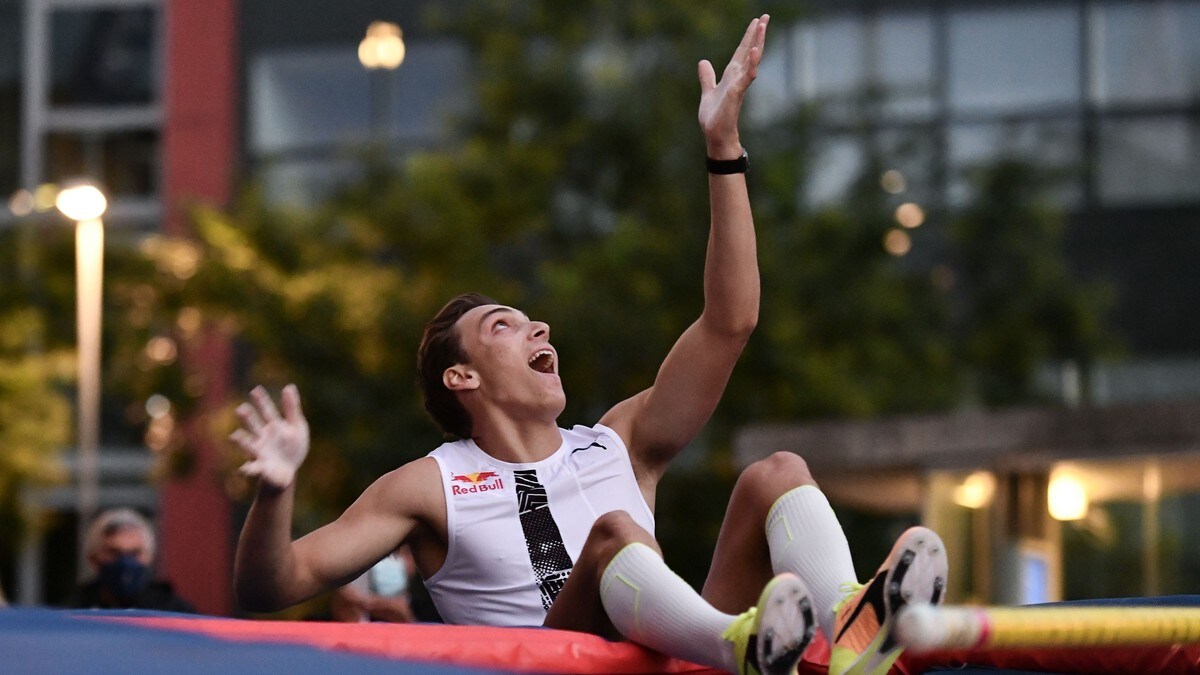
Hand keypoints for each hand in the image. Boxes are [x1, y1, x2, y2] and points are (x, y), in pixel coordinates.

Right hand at [230, 384, 308, 488]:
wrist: (288, 471)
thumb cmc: (292, 446)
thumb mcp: (297, 426)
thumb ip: (292, 408)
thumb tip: (289, 386)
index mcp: (273, 426)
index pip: (267, 410)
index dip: (262, 401)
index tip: (255, 390)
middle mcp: (263, 437)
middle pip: (254, 425)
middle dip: (248, 418)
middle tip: (241, 409)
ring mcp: (260, 452)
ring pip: (248, 444)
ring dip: (242, 440)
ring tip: (235, 435)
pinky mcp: (260, 467)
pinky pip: (252, 468)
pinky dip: (247, 469)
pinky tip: (243, 469)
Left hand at [697, 14, 768, 158]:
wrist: (715, 135)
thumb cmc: (715, 117)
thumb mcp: (707, 92)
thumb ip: (707, 77)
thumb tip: (703, 62)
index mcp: (732, 75)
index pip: (742, 51)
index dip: (749, 36)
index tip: (756, 21)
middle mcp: (738, 77)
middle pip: (749, 50)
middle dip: (757, 34)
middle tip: (765, 15)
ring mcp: (739, 84)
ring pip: (751, 60)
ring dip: (757, 43)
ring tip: (762, 26)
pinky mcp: (736, 93)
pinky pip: (746, 76)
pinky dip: (751, 64)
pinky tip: (754, 52)